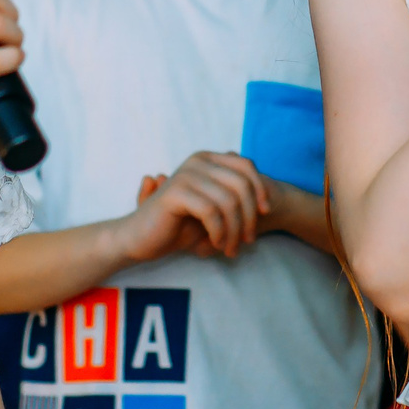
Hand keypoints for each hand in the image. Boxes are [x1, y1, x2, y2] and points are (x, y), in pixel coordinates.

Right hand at [120, 154, 269, 261]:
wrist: (140, 238)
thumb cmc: (178, 225)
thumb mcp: (213, 210)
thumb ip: (235, 198)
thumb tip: (269, 197)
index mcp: (208, 159)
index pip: (246, 167)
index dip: (260, 189)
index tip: (264, 214)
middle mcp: (198, 161)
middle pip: (242, 184)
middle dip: (249, 216)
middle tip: (247, 241)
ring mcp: (186, 174)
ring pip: (228, 201)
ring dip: (234, 229)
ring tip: (230, 248)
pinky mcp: (175, 193)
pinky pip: (211, 211)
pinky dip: (219, 231)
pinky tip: (216, 243)